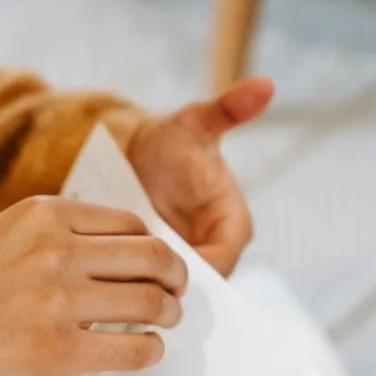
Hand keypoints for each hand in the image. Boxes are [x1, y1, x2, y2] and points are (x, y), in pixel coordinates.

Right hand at [0, 196, 188, 375]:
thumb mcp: (5, 234)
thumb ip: (59, 235)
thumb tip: (123, 254)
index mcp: (43, 213)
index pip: (130, 223)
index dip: (155, 245)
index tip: (158, 264)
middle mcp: (55, 250)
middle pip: (152, 256)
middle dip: (175, 276)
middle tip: (177, 292)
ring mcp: (57, 300)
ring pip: (150, 301)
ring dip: (168, 313)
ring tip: (164, 322)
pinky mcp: (57, 350)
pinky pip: (132, 348)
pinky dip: (150, 350)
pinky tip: (144, 350)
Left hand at [125, 76, 273, 275]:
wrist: (139, 153)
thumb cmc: (172, 138)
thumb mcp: (194, 123)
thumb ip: (227, 110)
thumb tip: (265, 83)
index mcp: (233, 224)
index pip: (221, 262)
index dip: (192, 266)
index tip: (155, 257)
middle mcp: (216, 250)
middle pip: (198, 285)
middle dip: (166, 282)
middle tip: (127, 271)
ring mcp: (189, 263)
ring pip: (174, 292)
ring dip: (148, 288)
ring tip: (114, 276)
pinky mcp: (164, 271)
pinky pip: (154, 290)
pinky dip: (137, 288)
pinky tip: (109, 283)